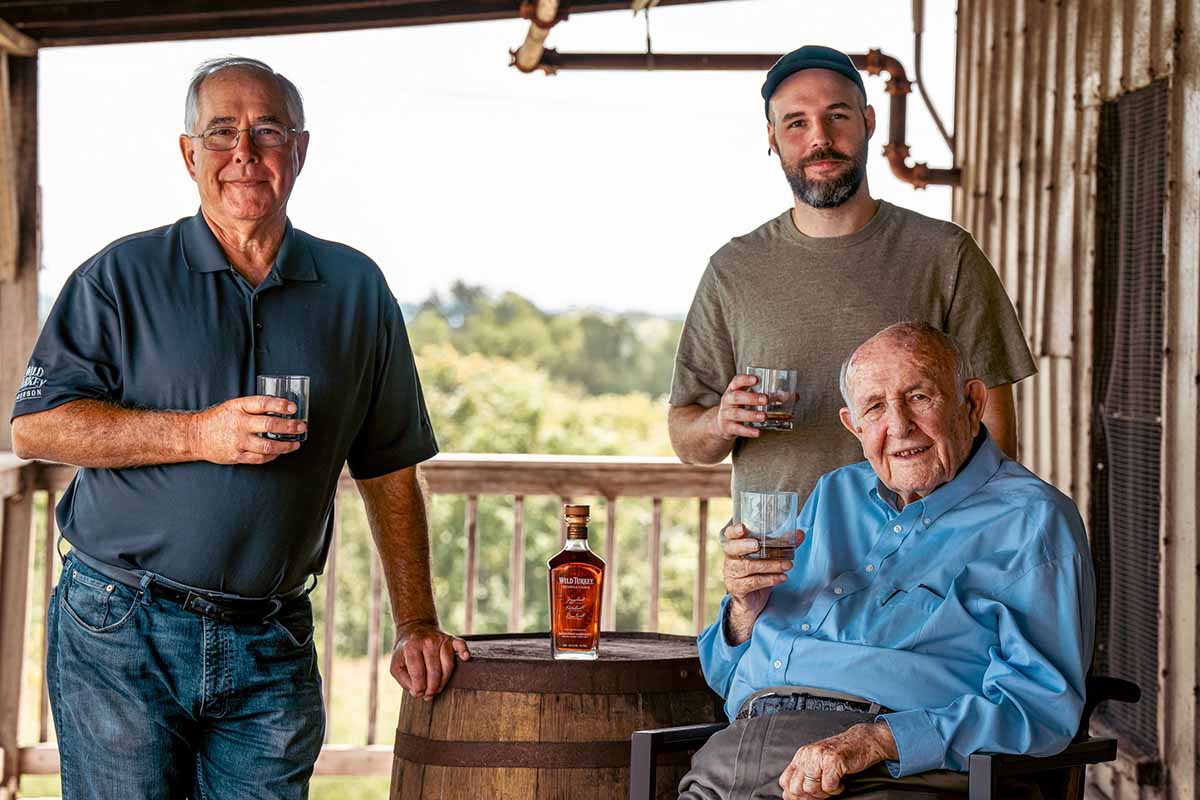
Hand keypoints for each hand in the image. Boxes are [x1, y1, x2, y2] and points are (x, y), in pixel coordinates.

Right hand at [189, 395, 305, 464]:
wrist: (195, 435)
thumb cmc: (219, 419)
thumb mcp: (234, 406)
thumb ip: (254, 407)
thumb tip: (281, 408)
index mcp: (238, 407)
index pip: (263, 403)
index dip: (280, 405)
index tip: (293, 408)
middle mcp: (239, 424)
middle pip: (269, 425)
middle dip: (289, 426)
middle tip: (301, 426)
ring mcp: (238, 441)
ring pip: (268, 445)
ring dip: (286, 445)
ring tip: (295, 443)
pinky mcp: (237, 456)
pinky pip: (260, 458)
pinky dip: (273, 455)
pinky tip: (280, 452)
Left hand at [391, 621, 470, 699]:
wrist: (414, 629)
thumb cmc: (406, 650)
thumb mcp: (396, 665)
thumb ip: (404, 680)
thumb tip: (417, 691)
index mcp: (411, 648)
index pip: (418, 674)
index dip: (419, 688)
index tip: (419, 694)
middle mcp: (427, 642)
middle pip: (434, 672)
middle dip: (432, 688)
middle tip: (429, 695)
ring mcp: (440, 640)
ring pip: (448, 665)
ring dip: (444, 681)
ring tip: (438, 689)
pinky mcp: (451, 639)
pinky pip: (461, 645)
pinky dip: (464, 651)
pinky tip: (465, 658)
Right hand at [711, 374, 769, 440]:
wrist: (721, 424)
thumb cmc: (739, 407)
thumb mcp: (747, 399)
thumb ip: (765, 396)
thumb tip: (791, 396)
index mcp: (733, 390)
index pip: (736, 382)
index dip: (745, 380)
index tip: (756, 379)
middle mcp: (727, 401)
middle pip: (736, 397)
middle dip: (751, 398)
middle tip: (766, 400)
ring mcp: (726, 414)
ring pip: (737, 413)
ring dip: (751, 415)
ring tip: (764, 416)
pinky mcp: (728, 427)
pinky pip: (738, 429)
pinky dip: (748, 431)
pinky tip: (757, 432)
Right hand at [722, 522, 801, 643]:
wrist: (752, 601)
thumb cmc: (758, 573)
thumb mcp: (769, 557)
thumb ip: (783, 544)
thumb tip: (800, 534)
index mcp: (735, 546)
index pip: (729, 535)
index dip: (734, 531)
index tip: (742, 528)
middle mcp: (730, 558)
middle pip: (733, 549)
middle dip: (745, 545)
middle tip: (758, 545)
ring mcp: (731, 574)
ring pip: (748, 567)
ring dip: (770, 565)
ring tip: (787, 565)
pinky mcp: (737, 588)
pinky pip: (753, 582)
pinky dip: (770, 579)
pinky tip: (782, 578)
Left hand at [779, 723, 896, 799]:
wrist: (863, 741)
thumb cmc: (841, 754)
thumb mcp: (817, 762)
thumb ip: (802, 776)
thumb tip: (787, 796)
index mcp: (801, 755)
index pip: (785, 781)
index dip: (794, 795)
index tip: (806, 798)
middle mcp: (807, 754)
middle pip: (797, 788)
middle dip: (810, 796)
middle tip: (823, 792)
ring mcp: (819, 756)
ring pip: (811, 788)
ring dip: (824, 793)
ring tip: (833, 785)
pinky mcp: (833, 760)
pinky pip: (828, 786)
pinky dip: (836, 789)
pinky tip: (841, 782)